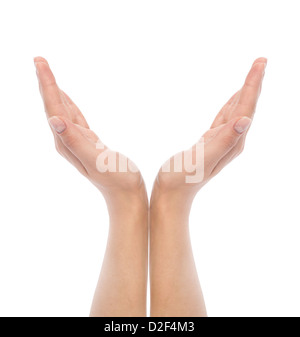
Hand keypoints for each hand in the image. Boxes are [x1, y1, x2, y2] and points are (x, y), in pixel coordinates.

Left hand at [34, 57, 146, 209]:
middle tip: (38, 60)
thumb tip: (53, 119)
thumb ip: (74, 141)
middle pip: (53, 106)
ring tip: (47, 74)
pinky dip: (69, 104)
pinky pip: (75, 118)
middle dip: (45, 82)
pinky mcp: (89, 142)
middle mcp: (67, 141)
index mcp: (66, 142)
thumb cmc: (116, 178)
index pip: (53, 108)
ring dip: (54, 91)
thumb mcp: (95, 160)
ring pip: (62, 110)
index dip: (47, 84)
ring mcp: (77, 141)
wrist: (125, 194)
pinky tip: (66, 100)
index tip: (40, 62)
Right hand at [151, 58, 266, 207]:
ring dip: (244, 92)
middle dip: (253, 83)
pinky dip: (230, 105)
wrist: (172, 193)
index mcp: (232, 142)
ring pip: (236, 111)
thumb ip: (224, 140)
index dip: (252, 85)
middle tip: (261, 61)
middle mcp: (231, 141)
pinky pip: (224, 118)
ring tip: (252, 74)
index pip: (246, 108)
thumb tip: (245, 120)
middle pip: (246, 107)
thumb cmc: (183, 178)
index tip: (260, 62)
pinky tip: (233, 100)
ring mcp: (221, 142)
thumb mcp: (203, 159)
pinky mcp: (210, 142)